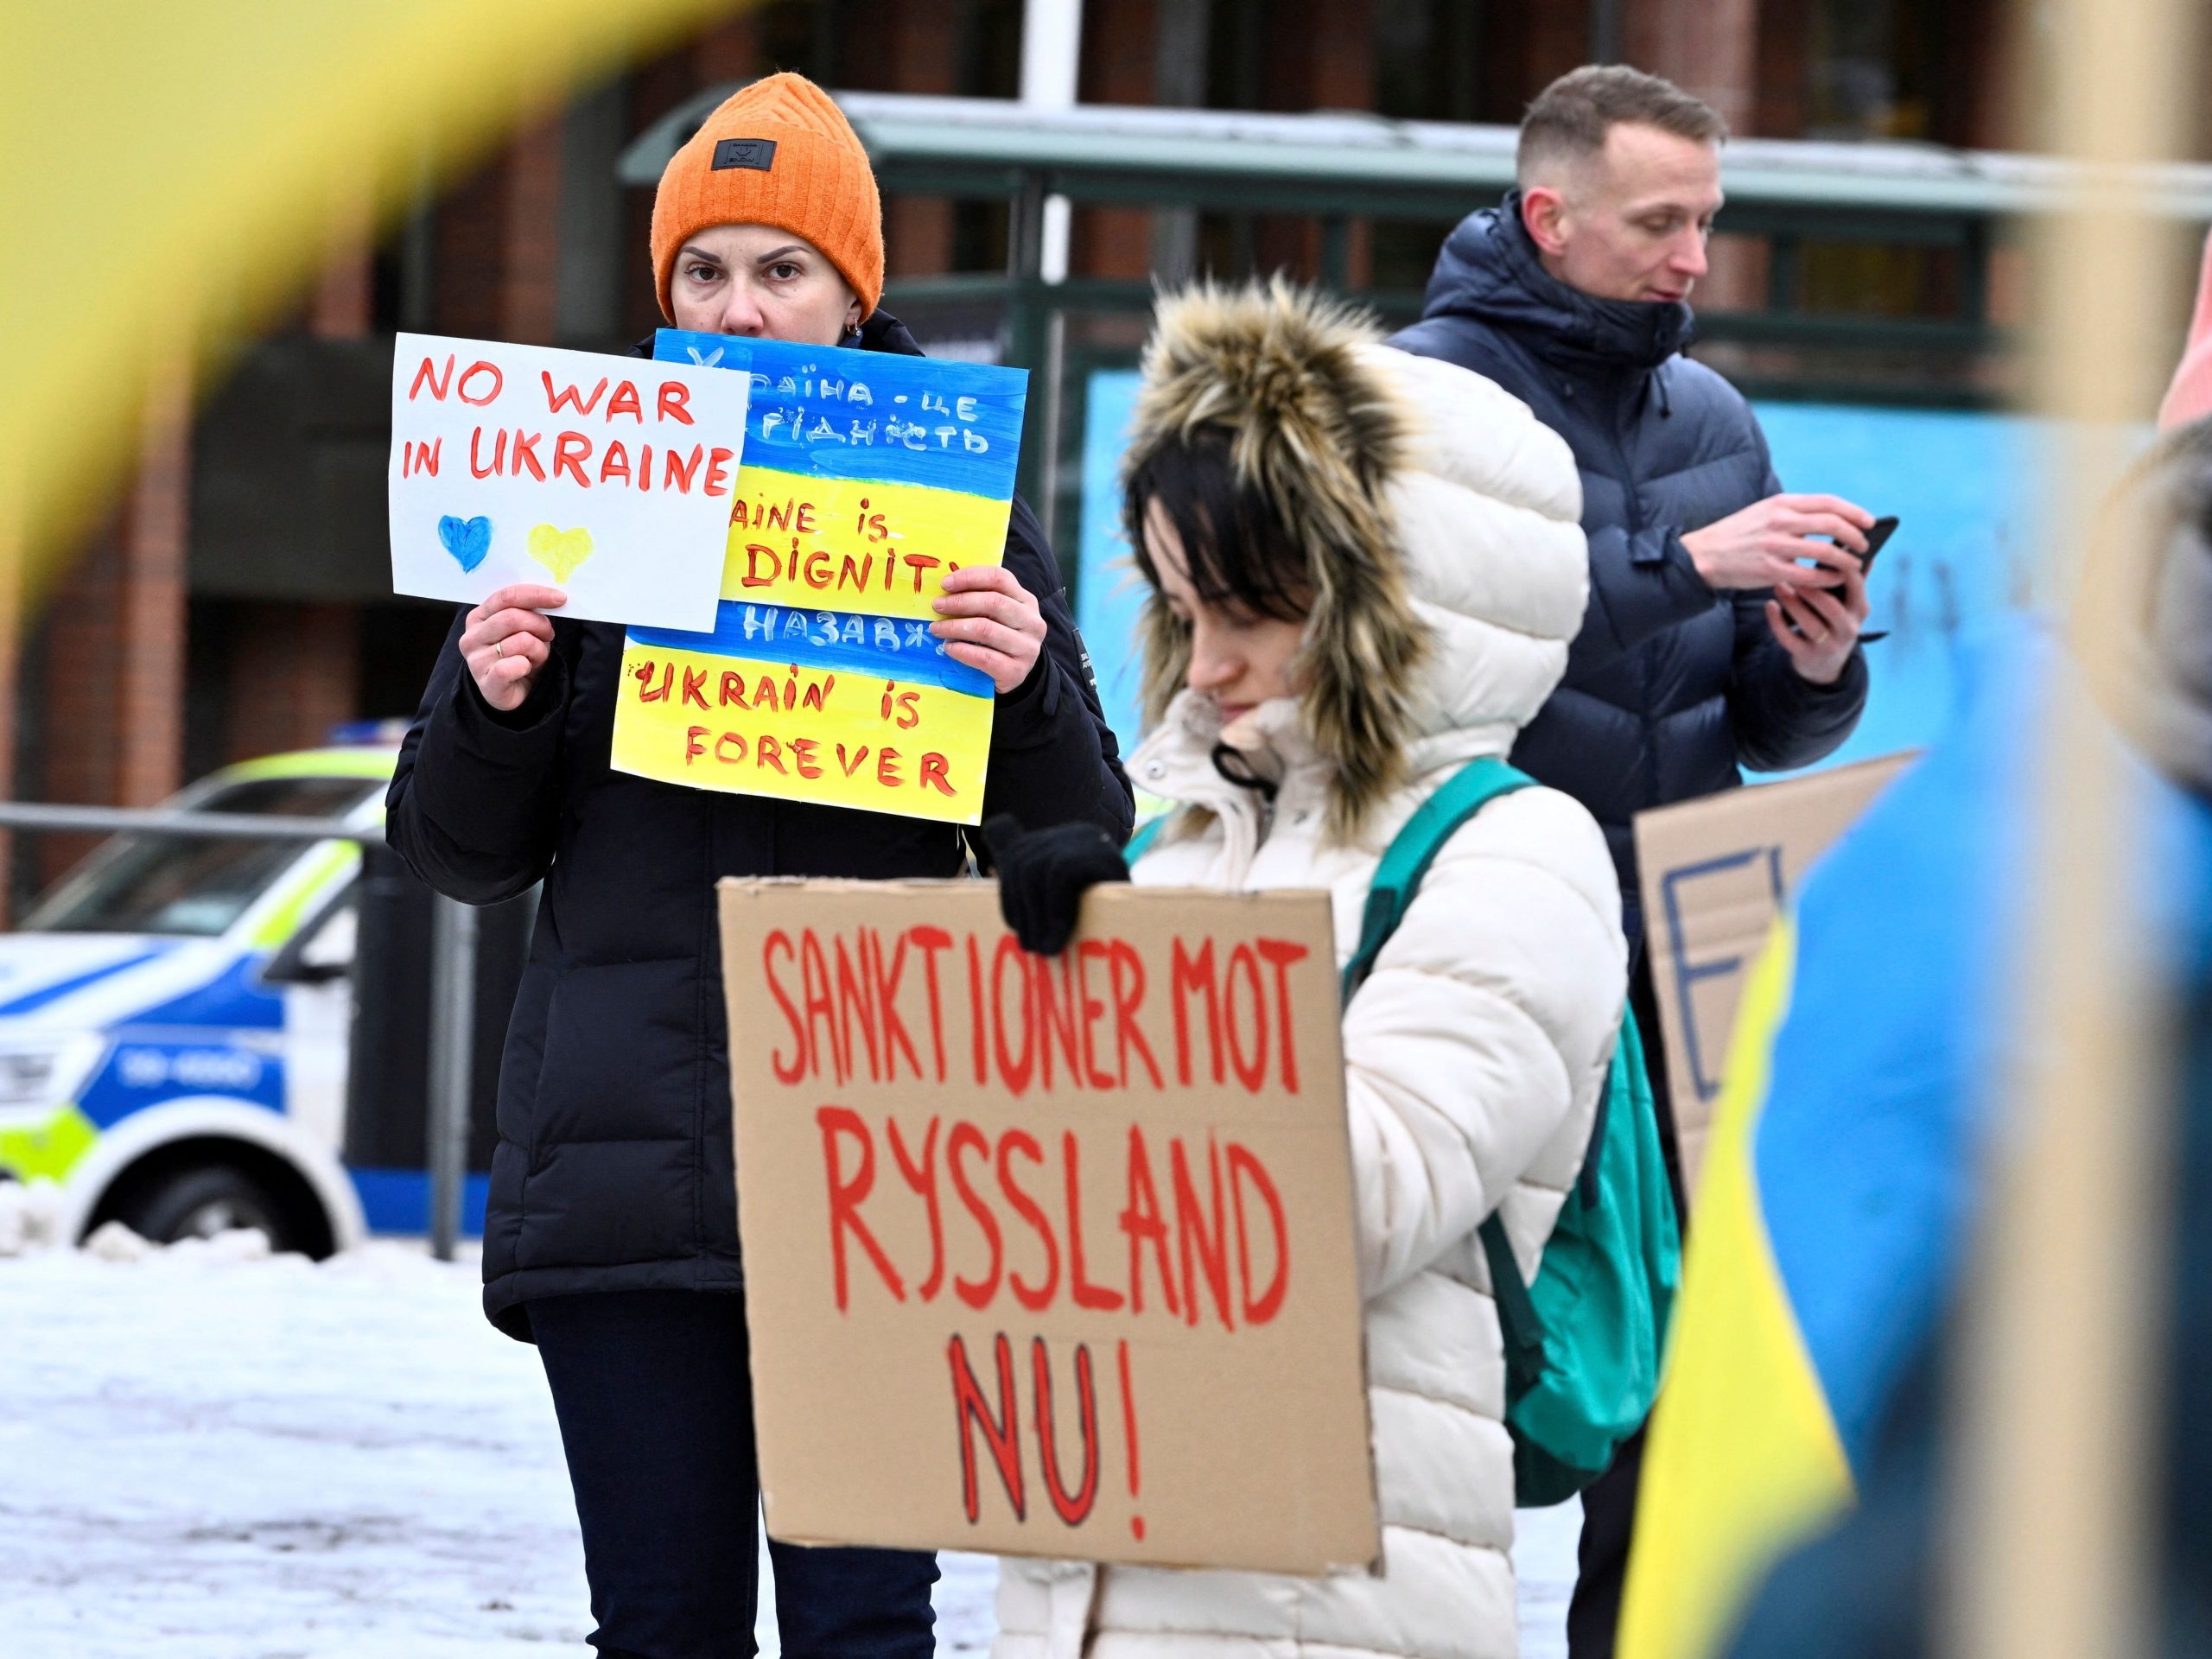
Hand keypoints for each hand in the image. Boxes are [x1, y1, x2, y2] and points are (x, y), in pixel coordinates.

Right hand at [461, 583, 565, 711]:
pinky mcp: (486, 683)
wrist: (513, 692)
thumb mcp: (522, 628)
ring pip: (520, 641)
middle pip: (513, 617)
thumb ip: (528, 611)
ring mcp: (476, 660)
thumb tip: (554, 597)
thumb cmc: (519, 655)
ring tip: (536, 656)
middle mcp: (473, 636)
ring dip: (539, 649)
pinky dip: (527, 666)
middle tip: (548, 635)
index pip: (506, 597)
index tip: (560, 598)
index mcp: (479, 616)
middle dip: (540, 624)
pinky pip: (512, 667)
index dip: (536, 594)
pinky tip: (526, 669)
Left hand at [932, 565, 1045, 693]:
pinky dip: (962, 651)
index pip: (999, 578)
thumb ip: (979, 600)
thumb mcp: (996, 616)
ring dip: (955, 627)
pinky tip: (948, 648)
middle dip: (960, 602)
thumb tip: (945, 590)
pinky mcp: (1016, 671)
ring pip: (986, 630)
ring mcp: (1027, 648)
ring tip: (936, 629)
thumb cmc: (998, 640)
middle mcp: (1032, 622)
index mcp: (1026, 601)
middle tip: (937, 606)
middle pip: (993, 602)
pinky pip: (985, 658)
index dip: (970, 577)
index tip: (945, 584)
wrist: (1013, 675)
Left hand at [983, 814, 1129, 955]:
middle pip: (1021, 862)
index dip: (1008, 894)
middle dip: (1018, 910)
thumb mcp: (1058, 908)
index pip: (1014, 852)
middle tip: (1031, 949)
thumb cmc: (1101, 930)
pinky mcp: (1105, 855)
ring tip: (1045, 949)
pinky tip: (1059, 939)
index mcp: (1060, 843)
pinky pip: (1062, 873)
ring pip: (1036, 867)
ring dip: (1035, 916)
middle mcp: (1075, 833)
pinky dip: (1055, 910)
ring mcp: (1091, 841)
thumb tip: (994, 827)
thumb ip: (1030, 877)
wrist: (1149, 936)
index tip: (1019, 928)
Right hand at [1681, 493, 1872, 590]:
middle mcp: (1779, 521)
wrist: (1703, 555)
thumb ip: (1794, 514)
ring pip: (1824, 551)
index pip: (1828, 503)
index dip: (1854, 512)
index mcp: (1780, 503)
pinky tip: (1834, 580)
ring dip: (1846, 559)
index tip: (1869, 521)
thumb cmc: (1738, 535)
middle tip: (1864, 545)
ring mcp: (1774, 545)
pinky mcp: (1768, 569)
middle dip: (1855, 536)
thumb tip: (1831, 520)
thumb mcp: (1764, 512)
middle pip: (1832, 524)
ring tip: (1854, 564)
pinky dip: (1827, 578)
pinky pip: (1808, 575)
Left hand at [1767, 561, 1868, 683]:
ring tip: (1779, 586)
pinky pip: (1789, 639)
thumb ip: (1853, 580)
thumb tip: (1862, 550)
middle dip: (1811, 589)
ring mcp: (1828, 645)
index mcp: (1860, 610)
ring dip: (1792, 603)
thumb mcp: (1849, 603)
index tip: (1822, 549)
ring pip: (1809, 624)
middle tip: (1793, 572)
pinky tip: (1769, 605)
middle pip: (1830, 607)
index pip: (1855, 586)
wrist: (1824, 664)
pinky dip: (1777, 622)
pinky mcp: (1807, 656)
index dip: (1839, 568)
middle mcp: (1848, 628)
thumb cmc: (1835, 621)